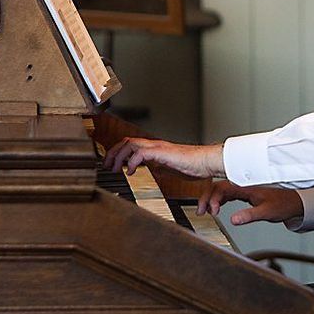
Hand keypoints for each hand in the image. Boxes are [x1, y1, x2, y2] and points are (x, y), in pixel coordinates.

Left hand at [103, 137, 225, 179]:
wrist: (206, 162)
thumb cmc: (195, 165)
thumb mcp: (172, 168)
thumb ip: (161, 168)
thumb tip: (155, 171)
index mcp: (157, 149)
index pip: (132, 145)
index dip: (119, 153)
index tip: (112, 163)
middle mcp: (156, 145)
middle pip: (127, 141)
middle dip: (113, 153)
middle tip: (106, 165)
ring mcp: (158, 148)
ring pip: (131, 144)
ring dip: (119, 156)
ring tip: (113, 168)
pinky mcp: (162, 153)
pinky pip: (141, 153)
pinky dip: (132, 162)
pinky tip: (131, 172)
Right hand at [198, 180, 303, 225]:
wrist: (294, 202)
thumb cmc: (283, 204)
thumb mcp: (266, 212)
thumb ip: (249, 216)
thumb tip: (234, 220)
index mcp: (247, 185)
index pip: (222, 187)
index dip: (213, 197)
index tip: (212, 211)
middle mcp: (244, 183)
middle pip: (218, 186)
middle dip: (207, 197)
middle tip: (200, 211)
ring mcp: (244, 187)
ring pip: (222, 189)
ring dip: (212, 198)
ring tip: (204, 211)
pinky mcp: (245, 191)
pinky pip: (228, 192)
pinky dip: (219, 199)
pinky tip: (216, 208)